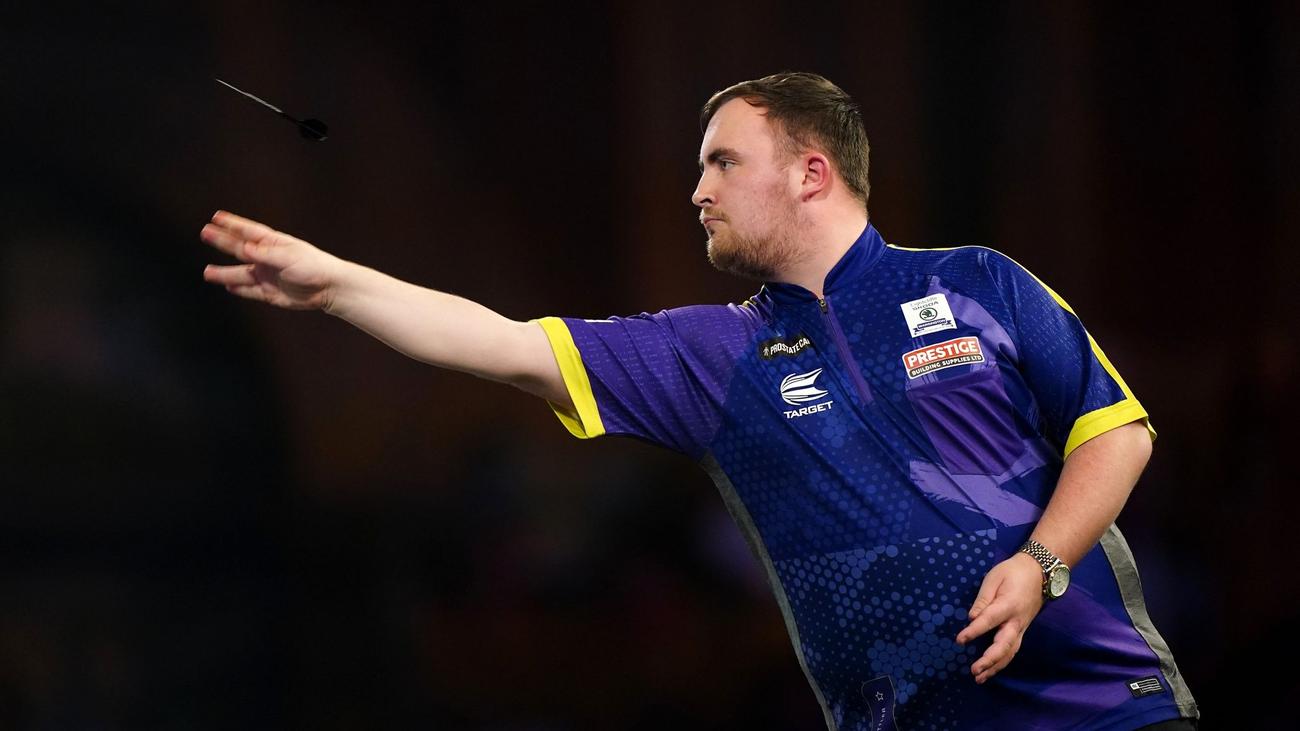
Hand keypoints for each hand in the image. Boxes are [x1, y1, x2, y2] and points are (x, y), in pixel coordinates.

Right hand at [201, 210, 342, 310]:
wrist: (330, 288)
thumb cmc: (314, 266)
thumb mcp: (289, 257)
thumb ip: (265, 254)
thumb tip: (243, 249)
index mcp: (273, 244)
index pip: (249, 232)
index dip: (232, 224)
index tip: (216, 217)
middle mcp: (267, 259)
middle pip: (239, 249)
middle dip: (222, 242)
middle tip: (205, 234)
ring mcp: (268, 276)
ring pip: (241, 274)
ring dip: (224, 273)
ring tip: (207, 272)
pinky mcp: (270, 293)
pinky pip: (251, 291)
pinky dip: (239, 290)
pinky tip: (227, 286)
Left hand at [955, 552, 1043, 683]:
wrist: (1039, 573)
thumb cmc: (1013, 572)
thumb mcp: (994, 578)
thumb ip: (983, 599)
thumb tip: (971, 618)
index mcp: (1009, 605)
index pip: (989, 621)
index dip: (974, 632)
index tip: (959, 640)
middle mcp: (1017, 621)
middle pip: (1004, 645)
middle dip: (989, 660)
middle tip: (973, 670)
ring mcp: (1021, 628)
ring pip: (1010, 652)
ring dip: (995, 667)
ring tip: (979, 678)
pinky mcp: (1022, 631)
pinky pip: (1012, 650)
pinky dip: (1002, 662)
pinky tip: (991, 670)